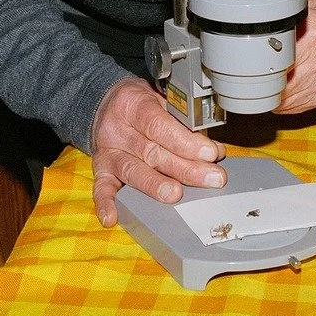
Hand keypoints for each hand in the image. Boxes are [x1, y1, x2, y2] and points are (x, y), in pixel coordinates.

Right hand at [90, 77, 225, 226]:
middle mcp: (117, 128)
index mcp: (132, 103)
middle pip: (151, 151)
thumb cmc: (141, 103)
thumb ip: (184, 122)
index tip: (210, 153)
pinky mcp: (101, 169)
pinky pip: (101, 187)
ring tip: (175, 194)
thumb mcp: (161, 98)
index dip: (186, 141)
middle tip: (211, 178)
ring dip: (156, 185)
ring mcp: (108, 150)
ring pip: (132, 171)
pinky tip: (112, 217)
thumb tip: (214, 151)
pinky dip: (105, 203)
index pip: (159, 124)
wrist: (106, 103)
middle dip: (184, 168)